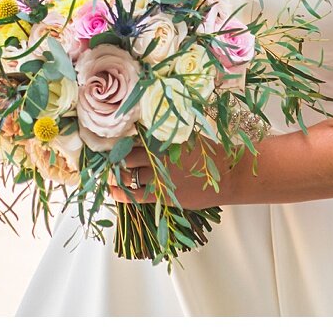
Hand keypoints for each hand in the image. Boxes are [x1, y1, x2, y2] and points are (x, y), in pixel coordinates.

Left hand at [106, 143, 232, 209]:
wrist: (228, 175)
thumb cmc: (209, 154)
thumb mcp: (186, 138)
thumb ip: (164, 138)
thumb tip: (141, 136)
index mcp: (163, 139)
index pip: (131, 138)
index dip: (118, 142)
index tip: (107, 143)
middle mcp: (158, 155)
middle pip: (124, 156)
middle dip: (112, 159)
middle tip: (104, 160)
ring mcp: (160, 176)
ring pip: (128, 175)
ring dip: (115, 176)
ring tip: (108, 176)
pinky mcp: (163, 194)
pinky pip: (135, 195)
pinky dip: (121, 193)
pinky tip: (113, 191)